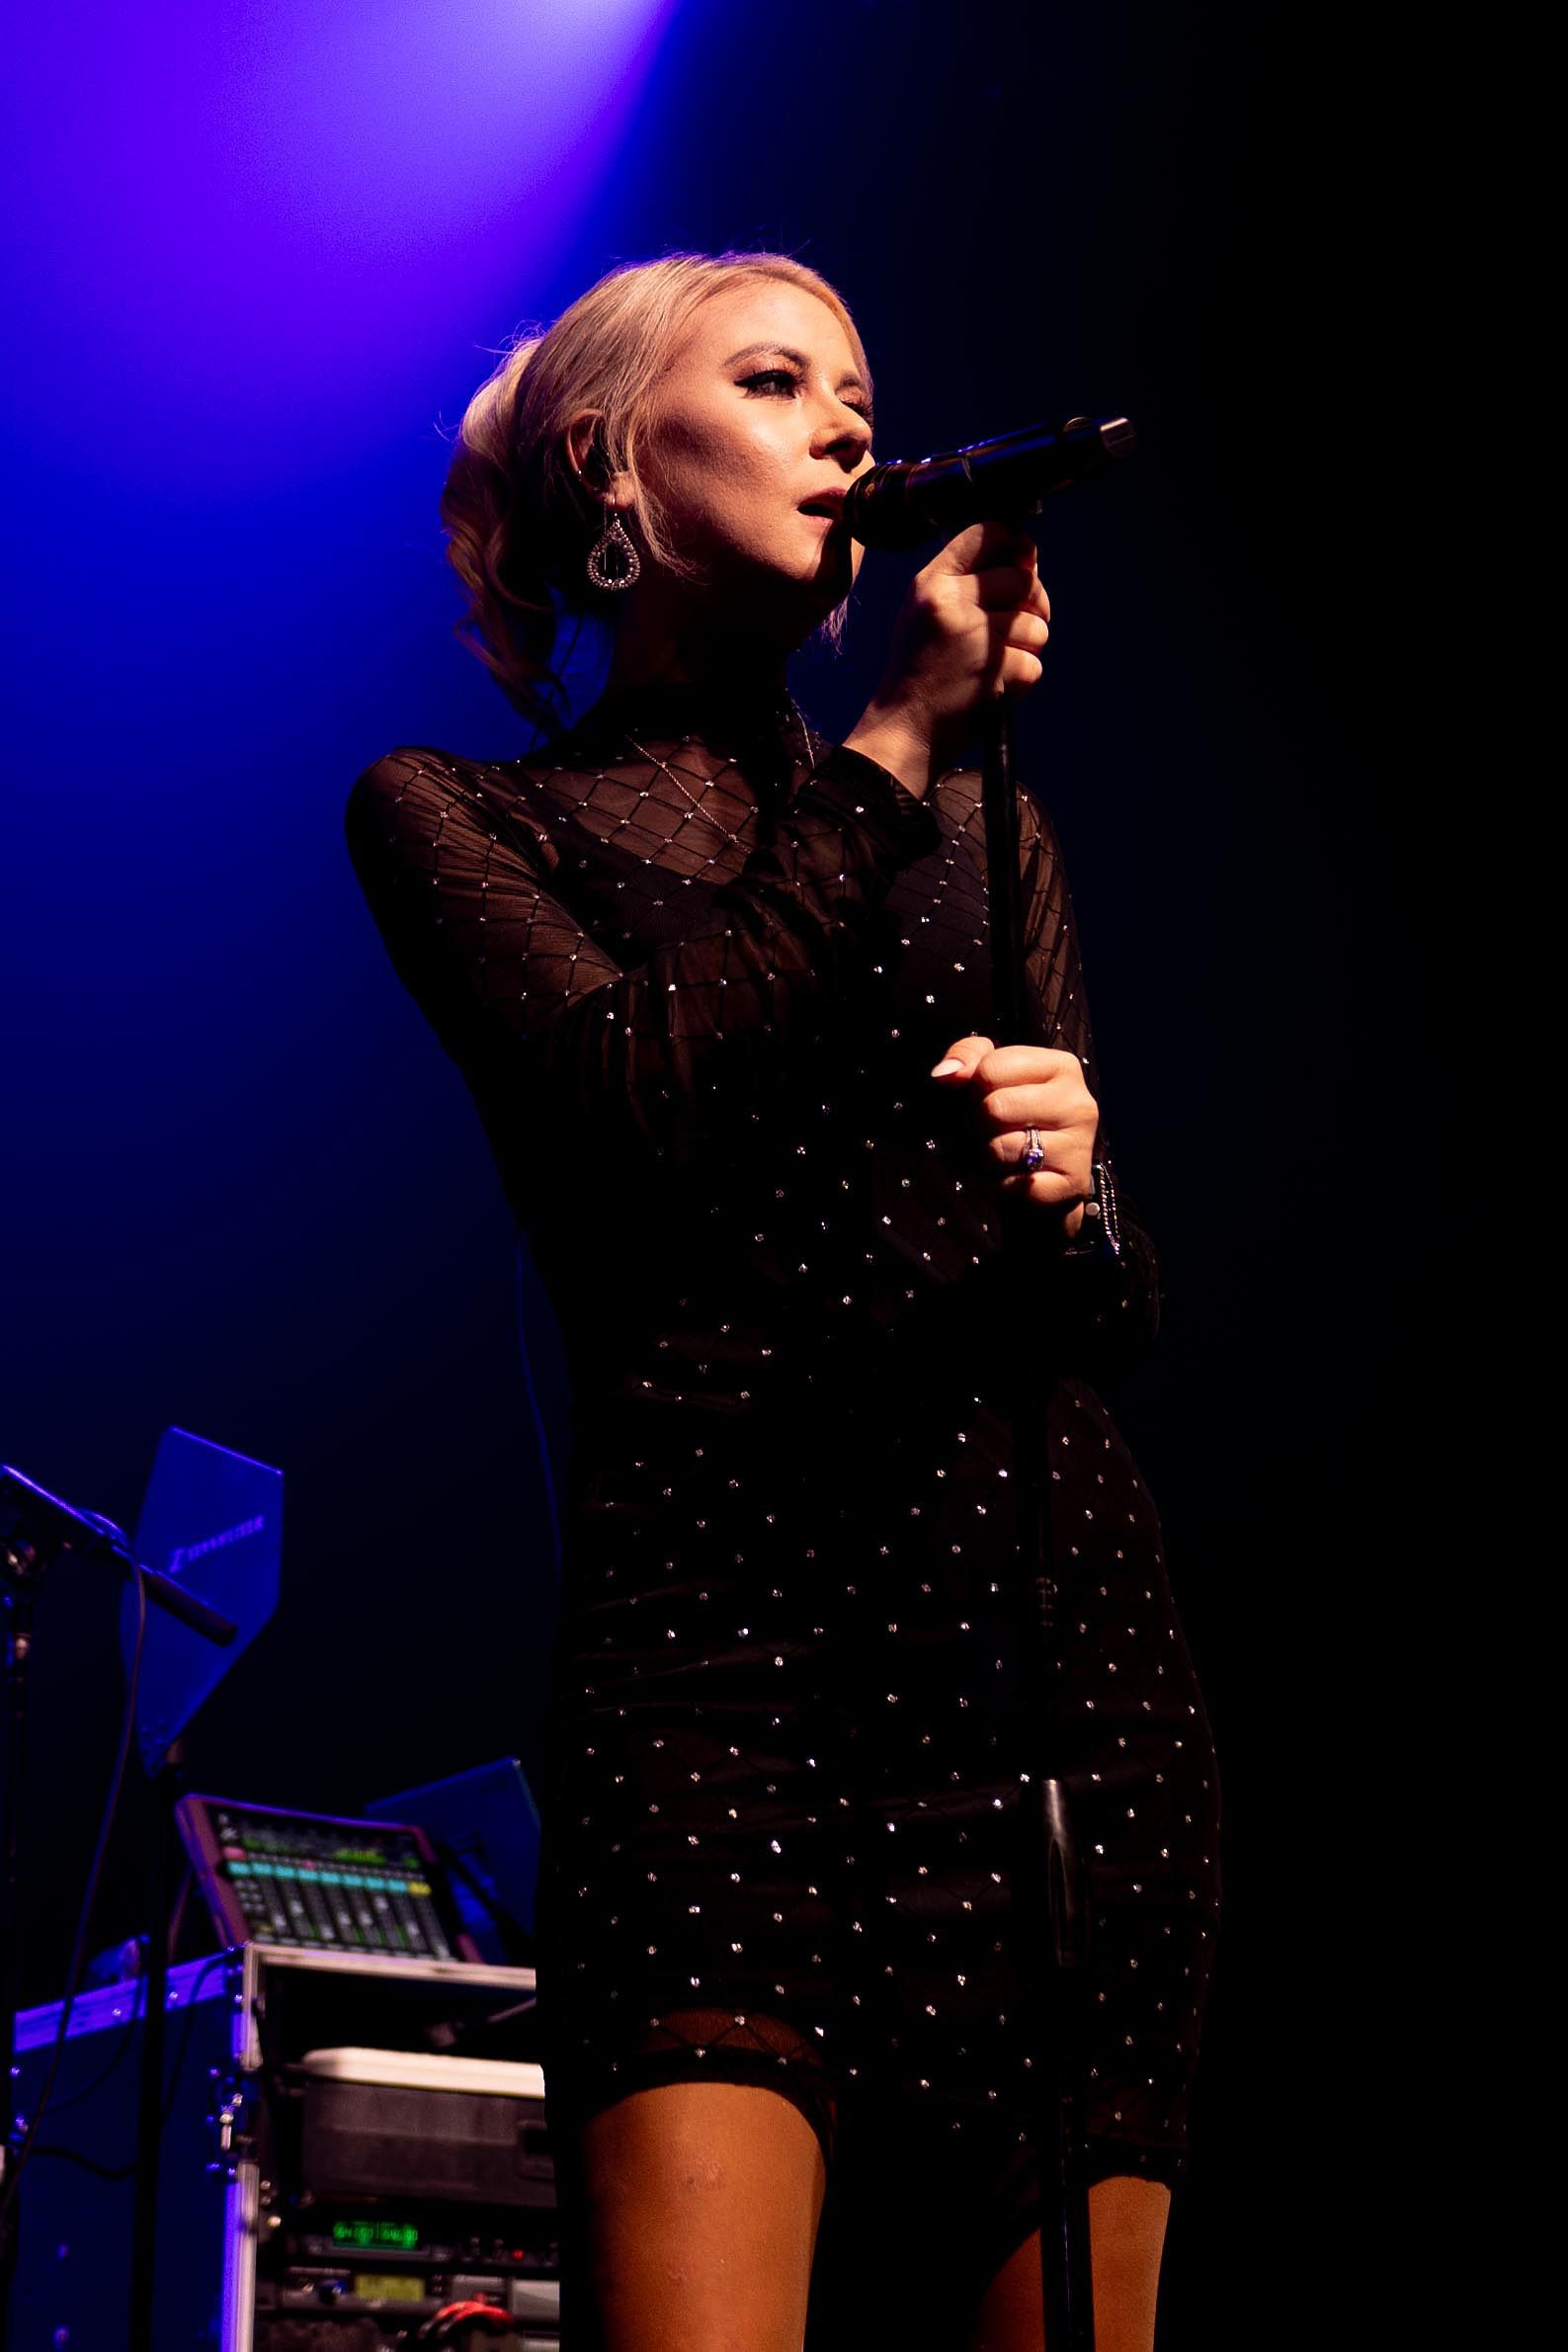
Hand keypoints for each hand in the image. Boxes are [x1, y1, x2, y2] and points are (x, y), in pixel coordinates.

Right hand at [842, 521, 1051, 797]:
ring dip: (1026, 650)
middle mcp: (950, 601)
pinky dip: (1021, 682)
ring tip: (992, 666)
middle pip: (1023, 579)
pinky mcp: (993, 670)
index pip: (988, 533)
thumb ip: (970, 583)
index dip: (1016, 547)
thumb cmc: (919, 674)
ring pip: (1036, 625)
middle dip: (1032, 606)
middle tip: (1013, 630)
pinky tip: (992, 690)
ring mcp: (973, 636)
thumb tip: (1029, 561)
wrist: (902, 731)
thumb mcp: (926, 614)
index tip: (1022, 568)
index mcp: (931, 582)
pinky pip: (1034, 664)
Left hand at [929, 1033, 1095, 1238]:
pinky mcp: (1071, 1184)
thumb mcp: (989, 1076)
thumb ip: (967, 1055)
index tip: (983, 1100)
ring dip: (985, 1159)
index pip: (992, 1068)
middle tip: (988, 1132)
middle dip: (977, 1125)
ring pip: (1001, 1148)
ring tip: (999, 1156)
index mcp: (1060, 1066)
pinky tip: (1009, 1179)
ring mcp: (1079, 1145)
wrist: (1041, 1182)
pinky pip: (1013, 1185)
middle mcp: (1077, 1102)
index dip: (973, 1089)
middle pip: (995, 1107)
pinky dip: (998, 1187)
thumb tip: (945, 1073)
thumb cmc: (1011, 1121)